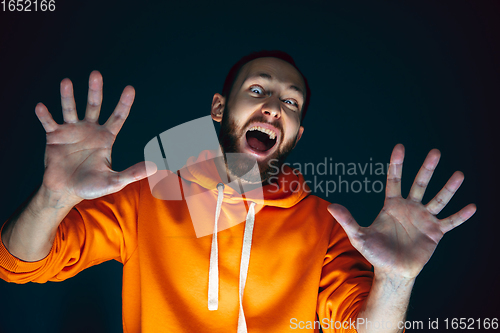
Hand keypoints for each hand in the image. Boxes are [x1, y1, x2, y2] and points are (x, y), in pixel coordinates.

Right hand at [36, 71, 155, 204]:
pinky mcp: (54, 136)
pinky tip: (42, 107)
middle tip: (96, 74)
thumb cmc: (91, 186)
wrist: (65, 191)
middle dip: (95, 90)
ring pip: (70, 109)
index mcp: (106, 137)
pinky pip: (49, 123)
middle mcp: (89, 129)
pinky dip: (45, 115)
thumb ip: (132, 173)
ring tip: (66, 82)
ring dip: (68, 96)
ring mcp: (71, 131)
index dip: (124, 103)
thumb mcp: (113, 181)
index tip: (130, 88)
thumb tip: (155, 167)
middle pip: (94, 106)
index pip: (118, 117)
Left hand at [327, 144, 475, 278]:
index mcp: (392, 205)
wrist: (392, 271)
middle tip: (435, 152)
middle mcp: (410, 208)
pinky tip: (472, 207)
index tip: (400, 146)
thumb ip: (347, 220)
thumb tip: (330, 206)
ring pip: (438, 199)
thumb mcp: (359, 236)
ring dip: (448, 188)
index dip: (397, 163)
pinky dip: (460, 216)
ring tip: (458, 175)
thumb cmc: (375, 253)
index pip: (394, 179)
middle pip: (419, 184)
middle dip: (427, 168)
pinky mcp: (435, 232)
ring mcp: (424, 219)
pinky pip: (450, 222)